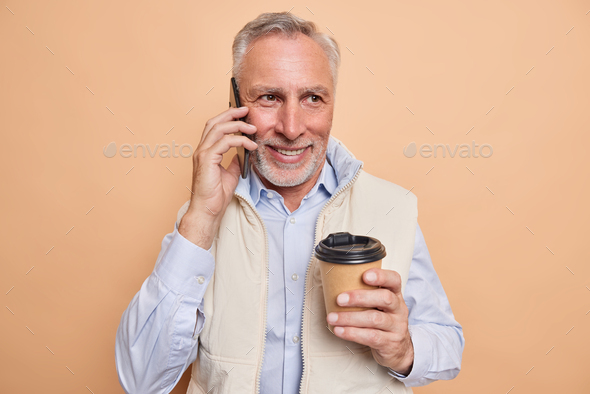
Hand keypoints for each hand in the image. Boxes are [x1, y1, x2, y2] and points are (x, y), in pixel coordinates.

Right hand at [179, 106, 257, 248]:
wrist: (208, 210)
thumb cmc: (216, 195)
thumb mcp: (230, 174)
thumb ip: (235, 161)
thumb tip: (244, 152)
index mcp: (206, 151)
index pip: (214, 127)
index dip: (227, 117)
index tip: (242, 113)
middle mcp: (202, 149)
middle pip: (214, 122)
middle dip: (231, 113)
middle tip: (246, 110)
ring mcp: (202, 153)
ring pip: (219, 129)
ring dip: (237, 125)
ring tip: (252, 128)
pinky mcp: (206, 159)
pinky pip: (224, 142)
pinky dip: (239, 140)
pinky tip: (250, 145)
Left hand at [326, 268, 413, 375]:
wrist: (398, 349)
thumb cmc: (382, 320)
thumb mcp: (379, 305)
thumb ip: (365, 294)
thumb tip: (334, 283)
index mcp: (395, 295)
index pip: (394, 279)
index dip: (381, 276)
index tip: (364, 275)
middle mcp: (399, 309)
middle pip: (385, 298)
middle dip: (360, 297)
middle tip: (339, 299)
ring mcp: (397, 327)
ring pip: (375, 319)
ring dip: (350, 318)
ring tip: (332, 318)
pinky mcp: (390, 343)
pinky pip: (371, 337)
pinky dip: (352, 333)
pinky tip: (339, 330)